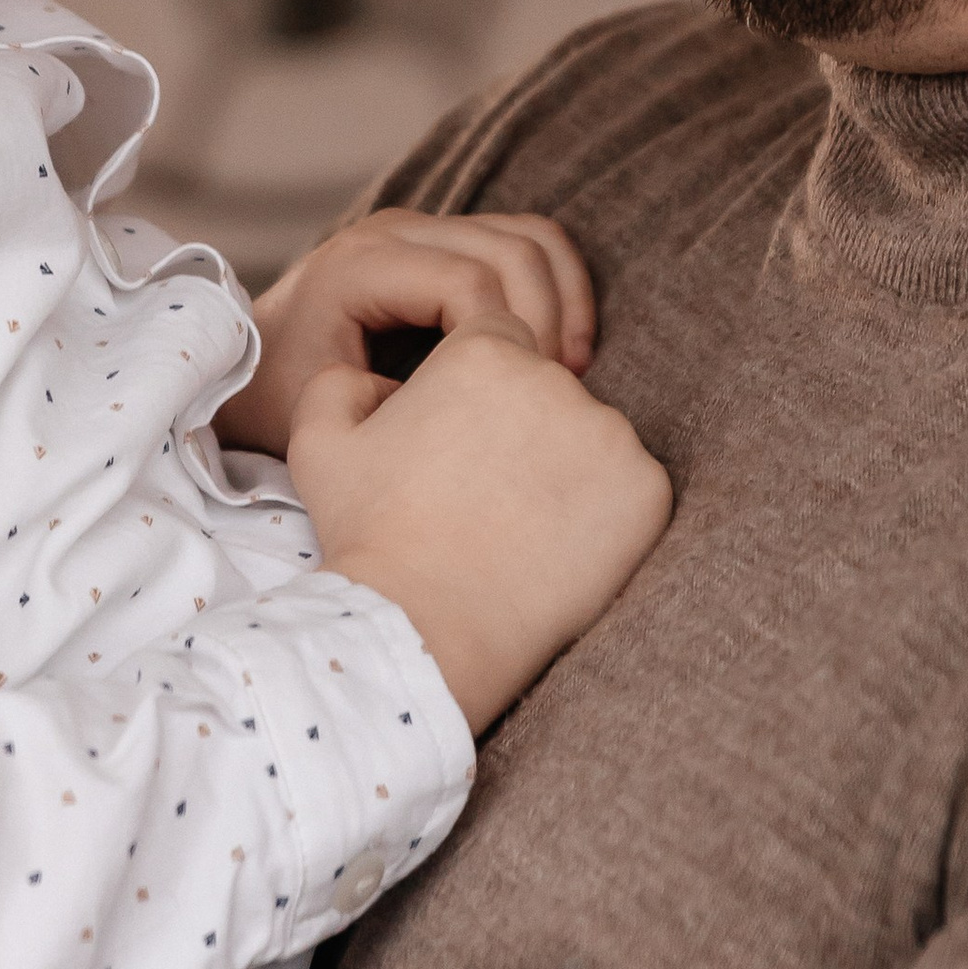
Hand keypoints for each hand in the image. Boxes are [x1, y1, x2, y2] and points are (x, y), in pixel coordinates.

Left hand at [217, 209, 597, 454]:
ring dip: (562, 302)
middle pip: (511, 251)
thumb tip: (477, 412)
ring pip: (531, 238)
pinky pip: (526, 241)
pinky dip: (557, 287)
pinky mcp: (446, 238)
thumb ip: (386, 409)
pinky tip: (559, 348)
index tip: (519, 401)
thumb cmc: (276, 397)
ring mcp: (422, 227)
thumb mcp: (318, 414)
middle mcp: (392, 230)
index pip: (468, 282)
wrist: (245, 365)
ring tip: (564, 373)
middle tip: (555, 393)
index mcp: (358, 266)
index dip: (508, 340)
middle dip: (547, 322)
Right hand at [287, 313, 671, 731]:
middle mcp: (556, 380)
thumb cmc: (370, 536)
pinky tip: (556, 552)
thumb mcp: (320, 444)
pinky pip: (629, 490)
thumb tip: (386, 380)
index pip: (496, 342)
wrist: (427, 626)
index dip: (475, 393)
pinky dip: (604, 517)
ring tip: (517, 530)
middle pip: (546, 388)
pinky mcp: (647, 492)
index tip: (460, 443)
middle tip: (484, 497)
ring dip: (564, 471)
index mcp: (483, 352)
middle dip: (520, 430)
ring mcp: (611, 437)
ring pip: (590, 439)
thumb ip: (341, 382)